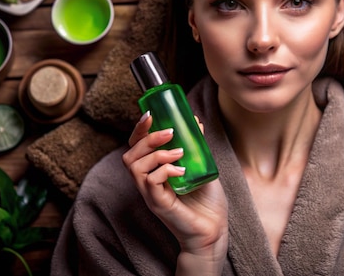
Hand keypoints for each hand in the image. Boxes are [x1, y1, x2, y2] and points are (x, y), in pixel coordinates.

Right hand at [123, 112, 227, 271]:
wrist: (214, 230)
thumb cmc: (207, 201)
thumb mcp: (201, 166)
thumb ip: (196, 146)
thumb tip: (195, 121)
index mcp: (154, 171)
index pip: (136, 147)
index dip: (139, 130)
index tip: (151, 115)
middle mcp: (147, 182)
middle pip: (129, 155)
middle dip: (146, 138)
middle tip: (169, 132)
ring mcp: (151, 194)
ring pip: (135, 167)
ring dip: (156, 153)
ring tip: (179, 152)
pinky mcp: (158, 204)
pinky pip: (150, 182)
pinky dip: (165, 170)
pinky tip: (182, 170)